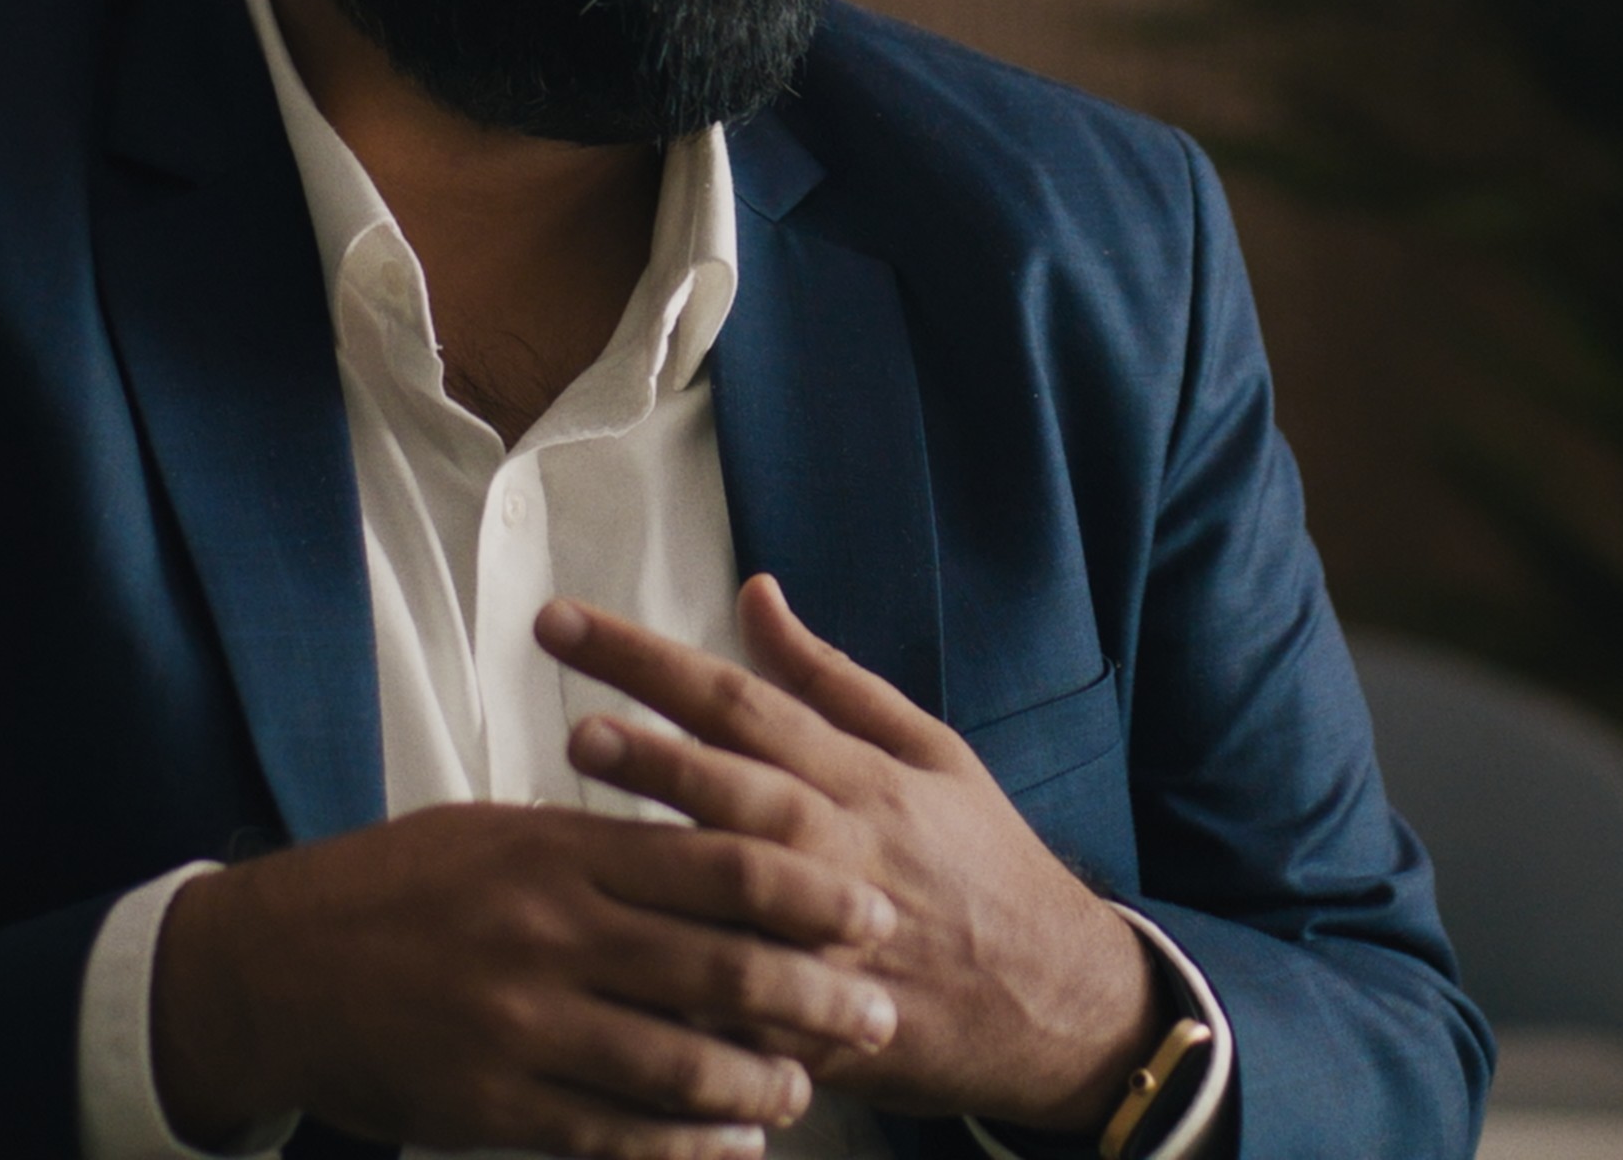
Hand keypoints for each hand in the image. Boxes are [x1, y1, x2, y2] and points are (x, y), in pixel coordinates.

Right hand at [150, 799, 902, 1159]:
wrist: (275, 967)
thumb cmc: (400, 886)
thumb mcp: (503, 831)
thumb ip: (606, 840)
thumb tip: (716, 845)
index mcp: (562, 850)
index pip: (719, 865)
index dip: (812, 893)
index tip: (873, 912)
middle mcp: (552, 934)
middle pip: (719, 967)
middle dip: (816, 996)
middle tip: (880, 1015)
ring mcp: (522, 1024)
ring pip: (677, 1062)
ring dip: (759, 1081)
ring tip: (805, 1089)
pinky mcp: (493, 1103)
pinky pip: (611, 1131)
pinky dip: (683, 1142)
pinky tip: (730, 1144)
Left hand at [542, 577, 1162, 1132]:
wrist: (1059, 1004)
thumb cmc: (983, 866)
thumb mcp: (932, 754)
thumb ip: (830, 680)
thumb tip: (755, 595)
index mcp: (860, 777)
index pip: (740, 698)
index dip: (647, 659)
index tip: (563, 623)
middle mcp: (843, 848)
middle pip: (738, 791)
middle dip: (655, 759)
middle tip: (577, 731)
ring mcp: (834, 940)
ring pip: (738, 900)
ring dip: (655, 866)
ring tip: (572, 842)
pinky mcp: (824, 1026)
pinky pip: (745, 1009)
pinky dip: (685, 994)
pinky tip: (608, 983)